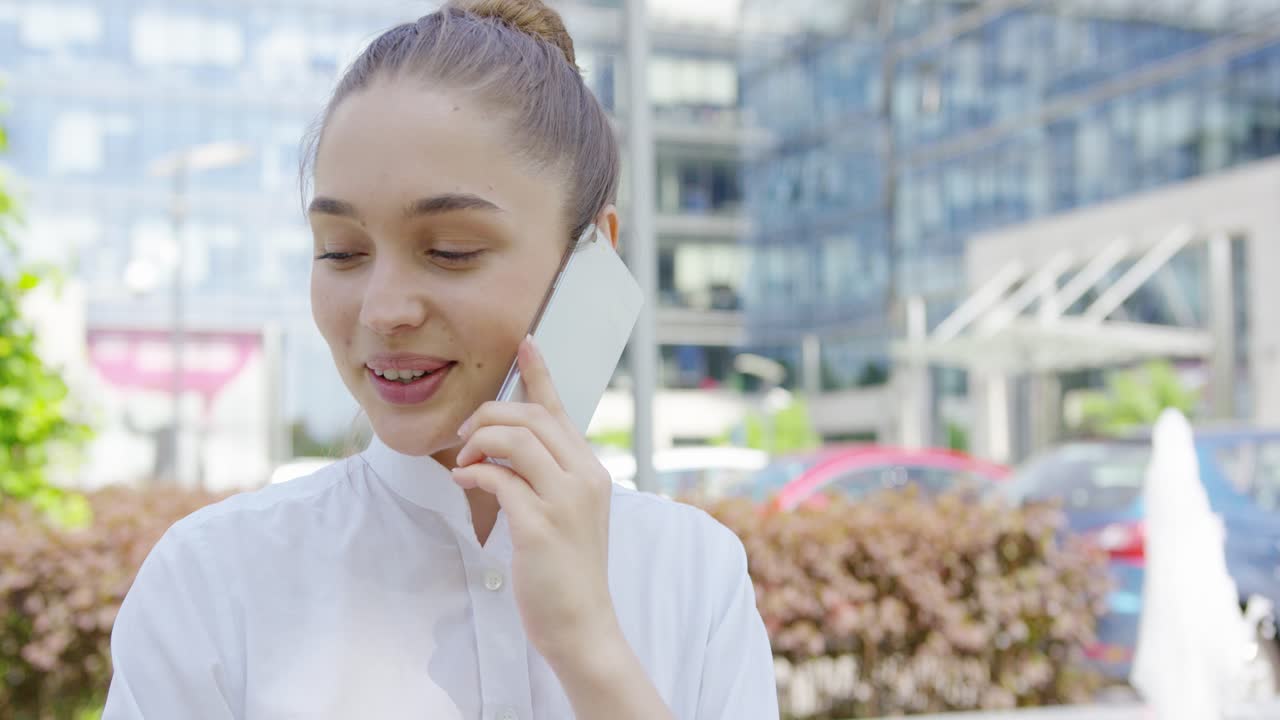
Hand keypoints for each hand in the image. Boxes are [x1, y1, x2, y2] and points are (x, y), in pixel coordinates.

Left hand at [452, 335, 616, 666]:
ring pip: (516, 439)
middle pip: (532, 417)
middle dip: (490, 415)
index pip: (562, 410)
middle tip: (465, 436)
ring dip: (479, 442)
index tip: (525, 342)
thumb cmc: (567, 572)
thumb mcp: (567, 514)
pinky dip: (476, 473)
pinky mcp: (540, 526)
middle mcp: (585, 478)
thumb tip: (506, 448)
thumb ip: (547, 477)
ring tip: (464, 462)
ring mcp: (565, 501)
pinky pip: (499, 478)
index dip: (541, 374)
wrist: (583, 626)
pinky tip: (466, 481)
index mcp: (592, 471)